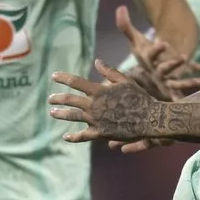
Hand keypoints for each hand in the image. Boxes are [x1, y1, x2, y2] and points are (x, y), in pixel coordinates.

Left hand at [49, 60, 169, 143]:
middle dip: (58, 98)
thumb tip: (97, 62)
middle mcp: (94, 105)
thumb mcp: (125, 81)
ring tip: (52, 113)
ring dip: (61, 114)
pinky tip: (66, 136)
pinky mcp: (101, 133)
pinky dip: (73, 137)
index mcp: (99, 91)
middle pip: (70, 100)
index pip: (76, 82)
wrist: (149, 119)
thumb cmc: (139, 98)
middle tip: (50, 99)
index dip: (63, 78)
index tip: (54, 76)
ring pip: (73, 116)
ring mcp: (96, 120)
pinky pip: (84, 136)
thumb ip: (109, 72)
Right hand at [115, 6, 199, 99]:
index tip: (164, 43)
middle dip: (172, 64)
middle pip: (164, 69)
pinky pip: (188, 85)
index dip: (157, 50)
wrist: (149, 72)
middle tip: (183, 57)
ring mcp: (168, 80)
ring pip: (177, 82)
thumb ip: (126, 26)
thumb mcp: (136, 40)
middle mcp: (156, 71)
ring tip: (199, 79)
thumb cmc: (143, 53)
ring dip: (188, 81)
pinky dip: (199, 82)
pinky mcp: (178, 84)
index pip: (151, 54)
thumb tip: (120, 8)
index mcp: (147, 60)